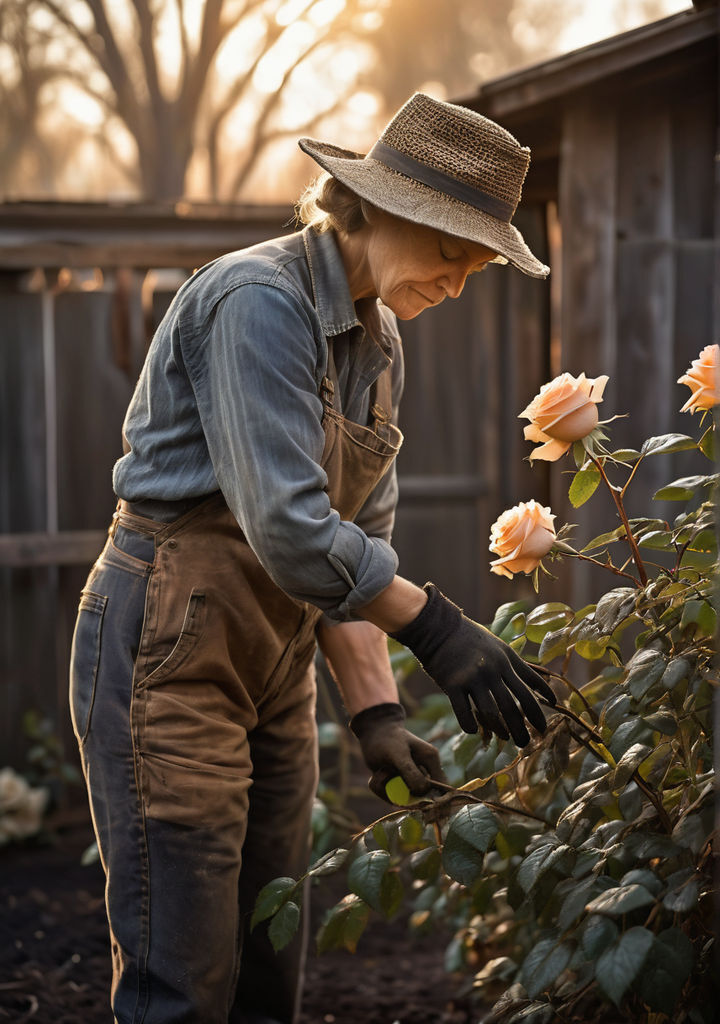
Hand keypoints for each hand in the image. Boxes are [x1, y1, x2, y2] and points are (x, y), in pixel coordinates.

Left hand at [350, 703, 445, 801]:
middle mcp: (423, 773)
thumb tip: (422, 792)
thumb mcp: (399, 754)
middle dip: (399, 792)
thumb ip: (410, 772)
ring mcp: (409, 779)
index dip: (430, 799)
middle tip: (387, 774)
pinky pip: (388, 795)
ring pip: (399, 798)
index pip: (440, 789)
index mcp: (431, 762)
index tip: (411, 798)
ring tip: (381, 771)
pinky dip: (379, 786)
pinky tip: (377, 773)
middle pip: (417, 798)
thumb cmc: (388, 739)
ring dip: (386, 788)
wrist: (374, 731)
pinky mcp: (396, 783)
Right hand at [390, 583, 555, 744]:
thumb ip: (514, 663)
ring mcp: (473, 677)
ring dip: (501, 730)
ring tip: (506, 740)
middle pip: (514, 705)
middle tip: (527, 743)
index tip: (544, 725)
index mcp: (506, 659)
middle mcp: (493, 669)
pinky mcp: (452, 683)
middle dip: (523, 728)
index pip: (530, 687)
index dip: (539, 708)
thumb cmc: (469, 636)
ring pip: (492, 712)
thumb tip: (538, 677)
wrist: (438, 627)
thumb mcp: (498, 644)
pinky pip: (464, 712)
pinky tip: (473, 731)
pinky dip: (470, 725)